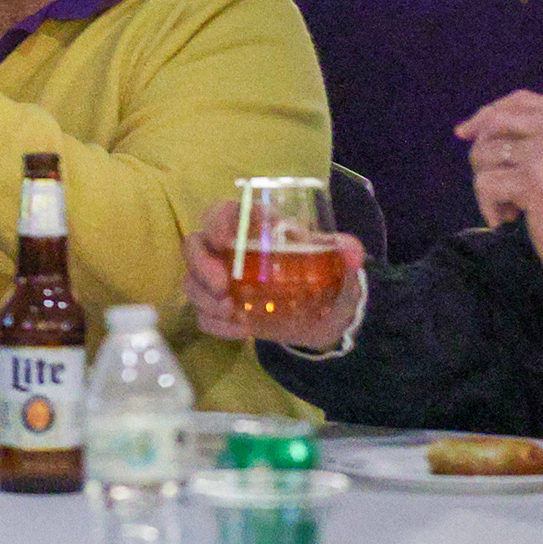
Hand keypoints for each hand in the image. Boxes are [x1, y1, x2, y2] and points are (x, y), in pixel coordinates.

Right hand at [182, 199, 367, 350]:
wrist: (325, 316)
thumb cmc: (324, 274)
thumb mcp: (336, 261)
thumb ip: (344, 250)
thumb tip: (351, 252)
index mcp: (252, 227)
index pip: (222, 212)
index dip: (216, 221)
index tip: (224, 239)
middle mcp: (229, 250)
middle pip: (194, 245)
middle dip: (200, 265)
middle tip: (222, 287)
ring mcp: (220, 281)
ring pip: (190, 281)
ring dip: (203, 297)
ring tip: (230, 312)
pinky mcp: (221, 309)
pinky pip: (202, 315)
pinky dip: (214, 324)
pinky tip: (239, 332)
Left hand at [458, 92, 542, 303]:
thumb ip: (530, 137)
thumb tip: (467, 129)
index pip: (520, 100)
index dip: (487, 114)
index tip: (465, 133)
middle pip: (496, 122)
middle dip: (482, 152)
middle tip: (491, 180)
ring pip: (484, 153)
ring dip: (488, 184)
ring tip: (512, 205)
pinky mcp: (535, 181)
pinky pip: (485, 184)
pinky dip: (489, 206)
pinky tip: (509, 220)